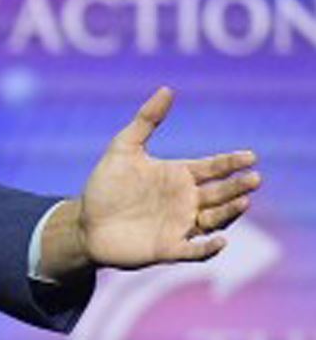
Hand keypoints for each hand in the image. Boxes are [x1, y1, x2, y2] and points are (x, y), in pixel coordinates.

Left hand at [42, 87, 259, 279]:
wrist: (86, 221)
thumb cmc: (106, 185)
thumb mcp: (123, 148)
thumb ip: (146, 120)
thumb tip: (167, 89)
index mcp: (178, 175)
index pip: (213, 168)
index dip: (231, 162)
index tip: (250, 156)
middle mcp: (185, 200)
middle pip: (220, 193)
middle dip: (238, 186)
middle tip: (254, 178)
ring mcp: (180, 225)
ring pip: (215, 219)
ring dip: (230, 212)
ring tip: (243, 201)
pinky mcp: (168, 248)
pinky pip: (194, 251)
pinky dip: (208, 248)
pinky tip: (219, 240)